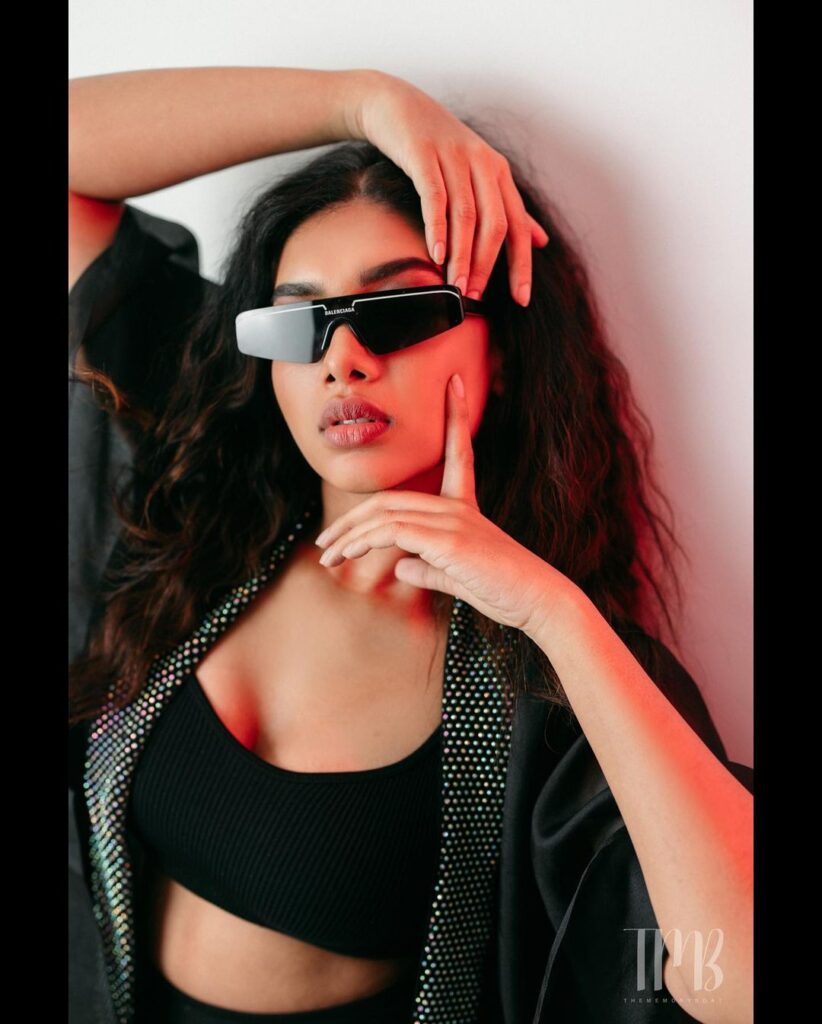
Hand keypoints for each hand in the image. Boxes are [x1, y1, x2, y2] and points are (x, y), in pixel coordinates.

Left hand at [313, 373, 572, 635]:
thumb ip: (427, 568)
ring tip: (327, 557)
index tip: (455, 382)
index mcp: (465, 508)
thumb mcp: (458, 577)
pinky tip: (348, 555)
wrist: (539, 602)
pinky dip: (364, 542)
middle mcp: (458, 508)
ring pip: (384, 515)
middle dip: (351, 520)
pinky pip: (393, 532)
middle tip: (324, 542)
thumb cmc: (505, 590)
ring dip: (348, 536)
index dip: (456, 416)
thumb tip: (401, 568)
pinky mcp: (450, 541)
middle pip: (389, 499)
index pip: (458, 452)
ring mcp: (454, 521)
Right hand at [348, 71, 548, 306]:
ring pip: (466, 216)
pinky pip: (435, 197)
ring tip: (455, 286)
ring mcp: (454, 157)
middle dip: (485, 266)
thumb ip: (509, 208)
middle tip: (472, 296)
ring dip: (462, 255)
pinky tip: (436, 255)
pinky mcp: (424, 153)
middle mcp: (482, 163)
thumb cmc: (438, 148)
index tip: (520, 299)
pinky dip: (437, 228)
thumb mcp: (478, 174)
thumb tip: (541, 241)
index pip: (518, 227)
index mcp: (498, 173)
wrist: (396, 106)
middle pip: (494, 225)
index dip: (522, 265)